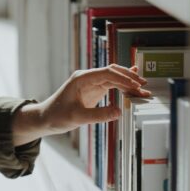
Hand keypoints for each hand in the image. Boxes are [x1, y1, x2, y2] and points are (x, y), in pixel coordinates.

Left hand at [12, 65, 150, 145]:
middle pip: (113, 72)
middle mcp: (88, 77)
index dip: (123, 78)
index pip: (107, 73)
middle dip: (129, 77)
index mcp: (82, 78)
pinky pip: (111, 85)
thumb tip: (119, 112)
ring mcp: (91, 83)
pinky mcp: (94, 90)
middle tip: (144, 85)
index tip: (135, 85)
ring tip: (142, 88)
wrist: (46, 118)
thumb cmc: (57, 116)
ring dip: (128, 82)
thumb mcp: (77, 117)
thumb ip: (98, 115)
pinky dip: (122, 86)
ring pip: (114, 78)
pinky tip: (132, 84)